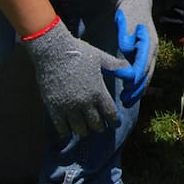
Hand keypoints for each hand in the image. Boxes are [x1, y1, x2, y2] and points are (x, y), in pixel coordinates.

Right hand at [22, 17, 127, 138]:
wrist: (52, 50)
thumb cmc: (78, 52)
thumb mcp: (101, 58)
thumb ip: (116, 66)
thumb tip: (131, 72)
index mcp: (98, 91)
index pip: (111, 114)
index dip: (114, 122)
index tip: (115, 124)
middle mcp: (84, 102)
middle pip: (96, 125)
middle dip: (100, 127)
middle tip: (101, 126)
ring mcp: (68, 106)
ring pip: (80, 129)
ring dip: (84, 131)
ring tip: (86, 129)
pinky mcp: (53, 107)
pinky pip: (61, 127)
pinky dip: (67, 132)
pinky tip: (68, 131)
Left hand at [111, 0, 156, 100]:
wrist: (136, 4)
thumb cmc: (129, 12)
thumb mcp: (126, 20)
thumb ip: (126, 34)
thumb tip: (126, 49)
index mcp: (148, 41)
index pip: (143, 62)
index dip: (135, 75)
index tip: (125, 85)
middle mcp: (152, 49)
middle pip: (147, 73)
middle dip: (137, 88)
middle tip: (126, 101)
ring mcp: (150, 53)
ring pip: (146, 75)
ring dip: (138, 90)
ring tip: (126, 102)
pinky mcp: (144, 55)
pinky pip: (143, 72)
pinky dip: (138, 84)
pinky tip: (130, 93)